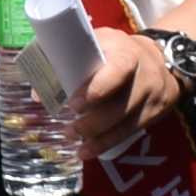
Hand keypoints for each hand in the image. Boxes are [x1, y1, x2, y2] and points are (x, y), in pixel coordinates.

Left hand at [75, 30, 185, 154]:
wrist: (158, 56)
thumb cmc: (114, 51)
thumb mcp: (95, 45)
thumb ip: (67, 62)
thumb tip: (38, 94)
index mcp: (126, 53)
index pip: (118, 69)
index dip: (97, 88)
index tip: (73, 104)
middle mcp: (145, 74)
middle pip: (121, 105)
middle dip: (93, 123)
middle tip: (69, 131)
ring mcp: (153, 95)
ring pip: (127, 123)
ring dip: (99, 138)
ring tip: (77, 147)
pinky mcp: (156, 112)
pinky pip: (132, 131)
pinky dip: (109, 143)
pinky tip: (90, 150)